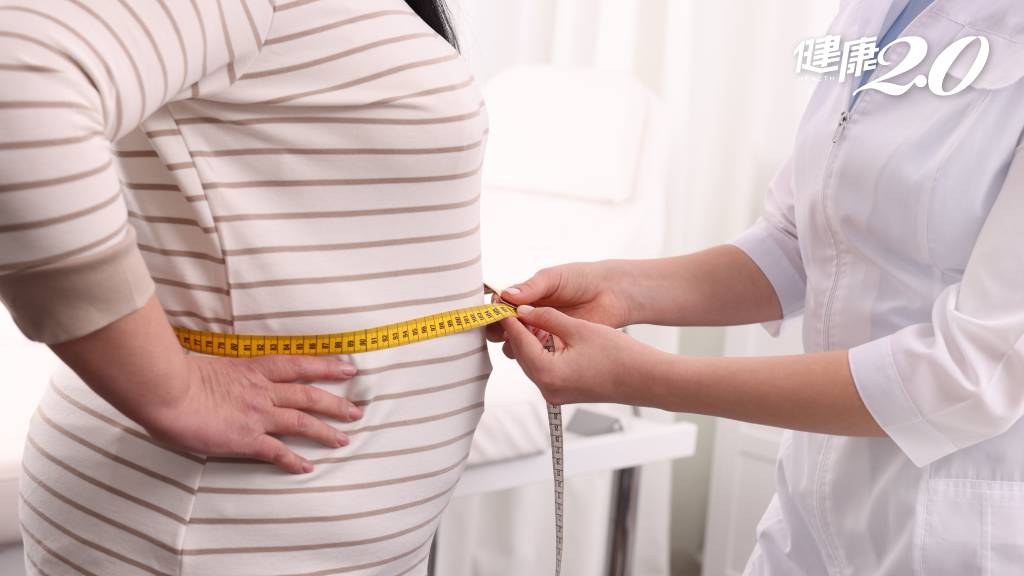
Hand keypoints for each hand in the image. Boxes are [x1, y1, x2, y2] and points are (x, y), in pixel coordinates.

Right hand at [142, 355, 361, 473]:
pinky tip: (307, 467)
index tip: (347, 366)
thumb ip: (223, 375)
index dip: (325, 365)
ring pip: (302, 421)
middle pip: (308, 394)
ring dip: (326, 431)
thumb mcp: (207, 366)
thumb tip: (221, 382)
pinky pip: (277, 451)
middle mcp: (261, 390)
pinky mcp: (246, 438)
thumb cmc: (175, 376)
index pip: (297, 364)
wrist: (165, 391)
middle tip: (357, 410)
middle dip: (335, 402)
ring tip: (344, 440)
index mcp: (251, 368)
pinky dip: (294, 460)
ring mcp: (256, 414)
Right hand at [486, 261, 634, 348]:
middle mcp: (529, 316)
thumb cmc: (583, 279)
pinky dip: (536, 352)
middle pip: (503, 329)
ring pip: (517, 345)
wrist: (612, 293)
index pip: (500, 307)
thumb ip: (531, 287)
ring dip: (518, 341)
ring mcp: (541, 333)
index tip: (496, 313)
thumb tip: (506, 295)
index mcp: (525, 297)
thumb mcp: (554, 278)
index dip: (495, 311)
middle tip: (508, 327)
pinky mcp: (555, 347)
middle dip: (502, 329)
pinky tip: (543, 343)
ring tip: (529, 333)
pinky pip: (538, 355)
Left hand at [501, 305, 656, 405]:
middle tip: (514, 309)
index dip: (511, 320)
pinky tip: (547, 336)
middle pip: (522, 355)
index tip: (503, 305)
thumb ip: (547, 318)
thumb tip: (525, 311)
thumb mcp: (579, 328)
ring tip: (530, 318)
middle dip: (518, 332)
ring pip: (533, 363)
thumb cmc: (618, 355)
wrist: (647, 379)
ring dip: (531, 342)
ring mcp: (556, 394)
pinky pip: (545, 370)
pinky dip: (543, 353)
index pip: (519, 342)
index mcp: (547, 373)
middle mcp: (547, 389)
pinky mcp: (565, 393)